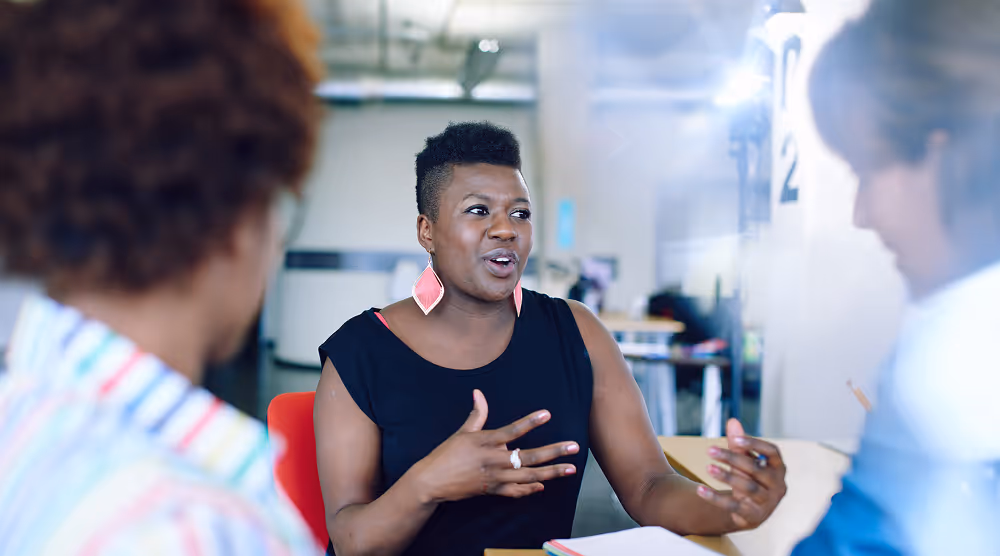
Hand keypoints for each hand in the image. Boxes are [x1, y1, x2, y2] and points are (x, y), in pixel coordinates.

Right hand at [411, 389, 579, 502]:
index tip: (547, 414)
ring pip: (529, 476)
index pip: (513, 430)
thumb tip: (478, 392)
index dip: (530, 422)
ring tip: (570, 469)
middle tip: (574, 447)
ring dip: (551, 473)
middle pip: (529, 457)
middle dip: (554, 452)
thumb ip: (477, 414)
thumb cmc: (446, 454)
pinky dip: (530, 489)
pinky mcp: (492, 490)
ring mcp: (495, 478)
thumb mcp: (462, 432)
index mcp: (486, 442)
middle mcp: (494, 460)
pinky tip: (544, 484)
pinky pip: (516, 491)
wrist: (432, 481)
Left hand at [696, 419, 786, 529]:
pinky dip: (716, 498)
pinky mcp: (753, 516)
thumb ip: (739, 443)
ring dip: (727, 476)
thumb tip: (732, 421)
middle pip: (756, 469)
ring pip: (748, 487)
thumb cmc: (750, 479)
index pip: (772, 452)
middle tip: (710, 450)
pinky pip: (733, 506)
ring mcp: (767, 502)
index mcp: (778, 467)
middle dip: (733, 458)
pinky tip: (700, 489)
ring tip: (709, 468)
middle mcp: (777, 485)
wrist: (751, 512)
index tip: (735, 439)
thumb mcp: (745, 461)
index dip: (755, 444)